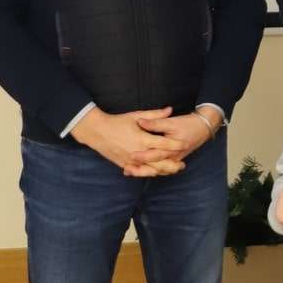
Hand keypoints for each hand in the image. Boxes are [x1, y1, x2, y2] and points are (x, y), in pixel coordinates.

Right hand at [70, 106, 185, 174]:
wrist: (96, 131)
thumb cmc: (117, 121)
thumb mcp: (136, 115)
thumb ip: (155, 115)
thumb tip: (170, 109)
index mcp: (142, 139)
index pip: (164, 144)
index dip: (176, 145)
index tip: (185, 144)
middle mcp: (138, 152)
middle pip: (160, 163)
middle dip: (173, 165)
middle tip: (182, 164)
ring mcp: (131, 161)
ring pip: (150, 170)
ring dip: (163, 171)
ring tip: (172, 170)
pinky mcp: (125, 165)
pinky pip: (140, 172)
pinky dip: (149, 173)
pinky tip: (156, 172)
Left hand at [124, 109, 215, 175]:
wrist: (203, 127)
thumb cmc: (187, 124)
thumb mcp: (171, 122)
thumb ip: (155, 122)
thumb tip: (140, 122)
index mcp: (172, 148)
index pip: (155, 155)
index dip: (142, 156)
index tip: (130, 155)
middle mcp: (173, 157)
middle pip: (155, 168)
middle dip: (141, 170)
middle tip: (127, 169)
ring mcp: (173, 160)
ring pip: (158, 170)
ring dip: (144, 171)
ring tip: (129, 171)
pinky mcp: (173, 160)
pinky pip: (161, 168)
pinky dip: (150, 169)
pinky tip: (138, 168)